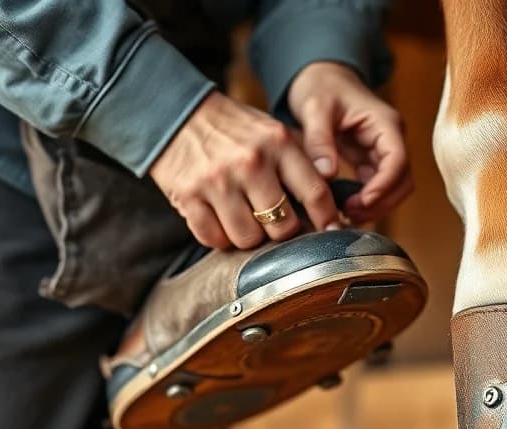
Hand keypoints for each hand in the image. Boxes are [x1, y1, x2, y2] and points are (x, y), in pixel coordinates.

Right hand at [149, 91, 339, 249]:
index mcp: (278, 143)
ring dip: (248, 236)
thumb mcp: (272, 131)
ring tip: (243, 218)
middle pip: (282, 226)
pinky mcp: (189, 196)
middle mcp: (251, 162)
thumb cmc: (232, 129)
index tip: (330, 229)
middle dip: (280, 230)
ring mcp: (218, 181)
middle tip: (272, 221)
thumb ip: (300, 161)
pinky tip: (219, 220)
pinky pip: (213, 239)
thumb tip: (330, 203)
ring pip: (248, 239)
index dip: (327, 218)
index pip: (315, 192)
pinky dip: (219, 237)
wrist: (175, 113)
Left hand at [287, 62, 412, 223]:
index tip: (361, 202)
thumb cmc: (320, 86)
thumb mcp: (315, 108)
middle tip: (348, 215)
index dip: (384, 186)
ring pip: (393, 188)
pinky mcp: (371, 160)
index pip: (398, 160)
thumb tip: (326, 174)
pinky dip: (364, 201)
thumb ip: (319, 140)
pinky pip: (376, 186)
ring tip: (344, 216)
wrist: (320, 77)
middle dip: (381, 202)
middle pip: (402, 180)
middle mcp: (391, 138)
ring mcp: (383, 150)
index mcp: (385, 123)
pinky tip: (342, 208)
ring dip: (375, 206)